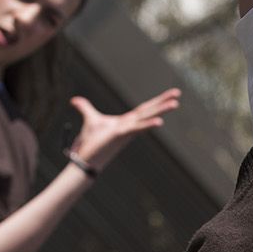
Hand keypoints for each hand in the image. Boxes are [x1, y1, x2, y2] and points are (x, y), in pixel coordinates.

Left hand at [67, 88, 182, 169]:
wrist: (87, 158)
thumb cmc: (91, 142)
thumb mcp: (89, 119)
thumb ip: (84, 108)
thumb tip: (74, 100)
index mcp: (127, 121)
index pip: (145, 108)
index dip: (157, 100)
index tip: (171, 94)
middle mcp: (131, 125)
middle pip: (150, 111)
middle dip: (164, 102)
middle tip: (178, 93)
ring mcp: (127, 130)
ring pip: (147, 118)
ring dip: (161, 111)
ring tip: (175, 104)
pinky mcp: (120, 135)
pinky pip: (137, 129)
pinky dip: (147, 125)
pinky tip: (159, 122)